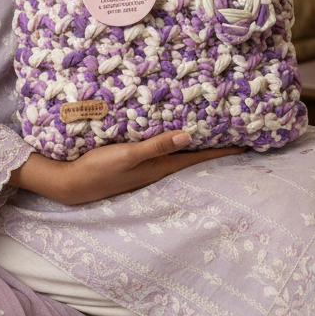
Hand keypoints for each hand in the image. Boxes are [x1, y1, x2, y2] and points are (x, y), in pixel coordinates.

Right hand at [10, 131, 244, 204]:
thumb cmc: (98, 169)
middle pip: (192, 156)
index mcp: (159, 167)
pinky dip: (174, 144)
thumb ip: (156, 145)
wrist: (69, 183)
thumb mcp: (127, 154)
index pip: (198, 157)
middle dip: (213, 146)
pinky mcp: (132, 163)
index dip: (222, 150)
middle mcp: (156, 169)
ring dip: (195, 145)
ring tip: (212, 132)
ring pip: (178, 155)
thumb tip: (189, 136)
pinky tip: (173, 136)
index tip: (245, 143)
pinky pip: (161, 152)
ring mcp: (145, 168)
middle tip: (234, 133)